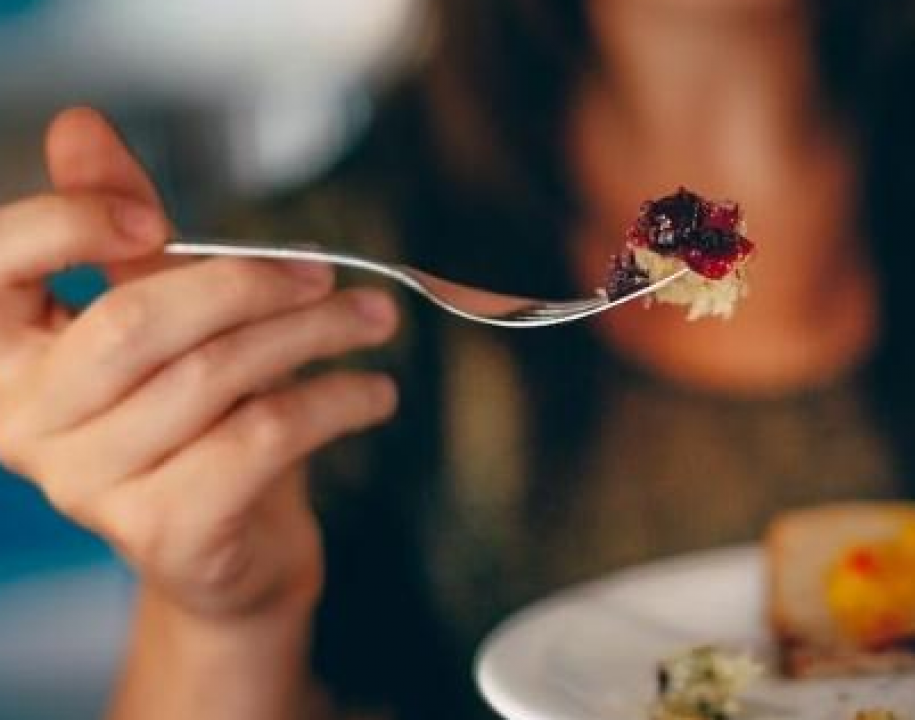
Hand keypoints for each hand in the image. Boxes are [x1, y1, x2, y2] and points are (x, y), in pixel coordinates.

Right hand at [0, 108, 399, 623]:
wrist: (231, 546)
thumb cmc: (194, 419)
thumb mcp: (159, 317)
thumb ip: (121, 231)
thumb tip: (78, 123)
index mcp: (6, 354)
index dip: (71, 221)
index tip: (154, 220)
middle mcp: (27, 423)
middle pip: (136, 321)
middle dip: (247, 281)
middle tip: (326, 269)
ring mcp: (89, 486)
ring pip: (214, 376)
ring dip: (314, 334)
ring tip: (375, 319)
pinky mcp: (164, 531)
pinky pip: (261, 439)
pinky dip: (335, 402)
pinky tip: (376, 392)